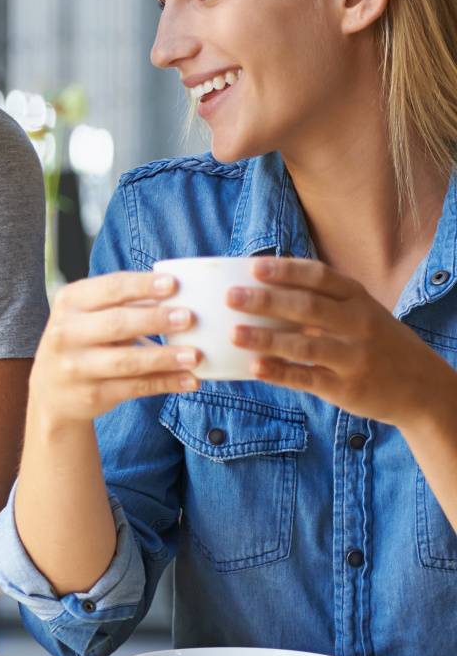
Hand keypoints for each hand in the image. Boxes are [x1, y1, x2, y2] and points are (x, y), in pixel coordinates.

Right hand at [32, 271, 200, 424]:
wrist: (52, 389)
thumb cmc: (81, 340)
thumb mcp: (87, 313)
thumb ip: (122, 302)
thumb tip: (175, 291)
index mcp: (69, 302)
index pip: (109, 288)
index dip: (142, 285)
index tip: (173, 284)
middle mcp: (67, 333)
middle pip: (117, 323)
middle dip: (155, 320)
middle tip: (189, 317)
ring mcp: (77, 367)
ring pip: (127, 361)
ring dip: (165, 358)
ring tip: (195, 355)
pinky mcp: (92, 394)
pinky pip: (135, 388)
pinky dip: (165, 383)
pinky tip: (189, 380)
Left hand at [229, 258, 453, 427]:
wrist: (423, 388)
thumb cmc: (377, 343)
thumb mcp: (361, 313)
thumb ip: (322, 301)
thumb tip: (262, 289)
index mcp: (358, 299)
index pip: (319, 277)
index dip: (286, 271)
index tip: (253, 267)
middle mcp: (358, 324)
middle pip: (308, 307)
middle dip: (267, 300)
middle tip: (231, 296)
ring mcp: (354, 357)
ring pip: (305, 344)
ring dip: (266, 338)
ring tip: (234, 334)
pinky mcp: (347, 388)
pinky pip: (308, 378)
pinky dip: (280, 372)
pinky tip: (255, 367)